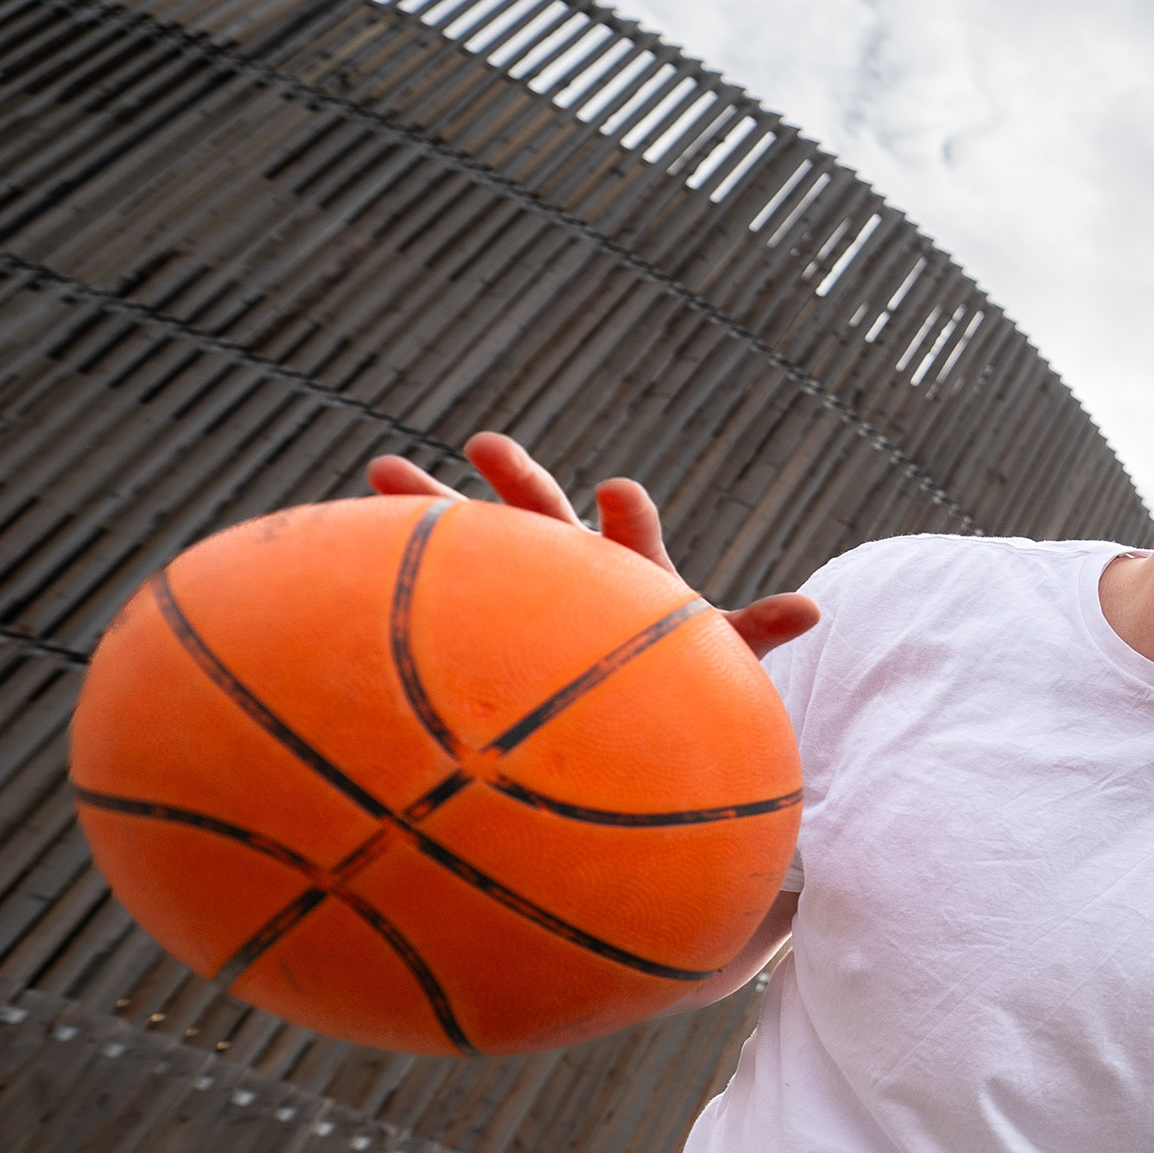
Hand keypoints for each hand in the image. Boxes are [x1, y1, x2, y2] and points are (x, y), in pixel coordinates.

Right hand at [368, 432, 817, 658]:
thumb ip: (754, 629)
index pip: (633, 534)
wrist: (629, 706)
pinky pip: (437, 594)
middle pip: (545, 515)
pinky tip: (336, 549)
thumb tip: (817, 609)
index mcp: (635, 574)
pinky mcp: (488, 616)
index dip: (627, 514)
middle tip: (483, 446)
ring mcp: (526, 586)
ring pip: (478, 543)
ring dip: (432, 510)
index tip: (615, 490)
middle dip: (516, 481)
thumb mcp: (717, 659)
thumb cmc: (677, 678)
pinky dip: (393, 568)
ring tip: (383, 474)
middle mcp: (576, 568)